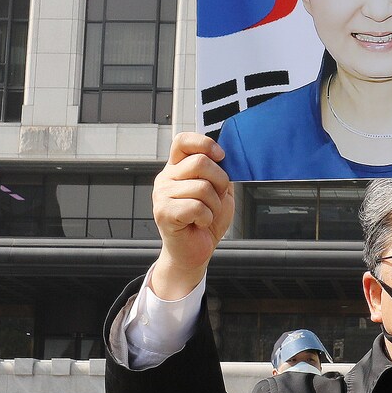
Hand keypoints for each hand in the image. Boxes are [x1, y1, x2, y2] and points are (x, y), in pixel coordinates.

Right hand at [152, 133, 234, 299]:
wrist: (194, 251)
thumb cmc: (206, 220)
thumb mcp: (219, 191)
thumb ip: (221, 172)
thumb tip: (230, 155)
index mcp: (177, 168)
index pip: (183, 141)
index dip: (205, 143)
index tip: (221, 156)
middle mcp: (166, 178)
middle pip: (200, 162)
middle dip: (220, 181)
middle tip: (217, 197)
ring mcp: (162, 195)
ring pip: (202, 187)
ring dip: (214, 205)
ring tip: (206, 214)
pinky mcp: (163, 213)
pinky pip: (196, 207)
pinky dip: (206, 217)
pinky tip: (199, 223)